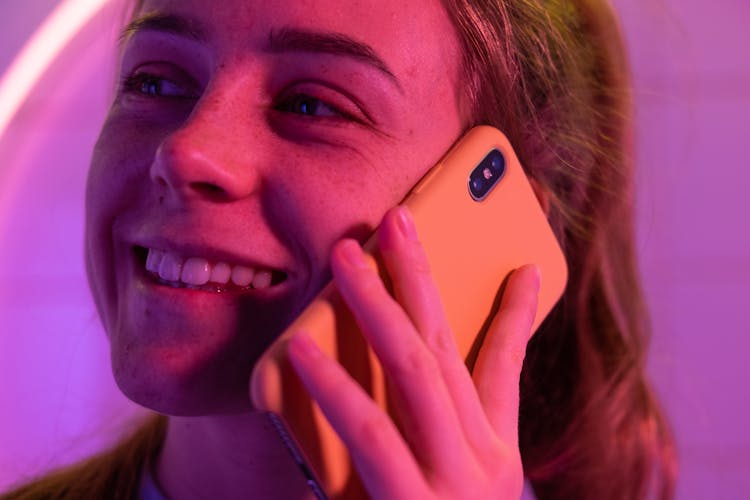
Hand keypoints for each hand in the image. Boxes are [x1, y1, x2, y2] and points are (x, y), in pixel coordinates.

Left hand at [287, 206, 539, 498]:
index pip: (507, 370)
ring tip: (345, 256)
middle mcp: (480, 462)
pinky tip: (299, 348)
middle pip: (448, 348)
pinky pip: (369, 431)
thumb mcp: (446, 488)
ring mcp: (451, 482)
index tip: (524, 267)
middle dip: (421, 276)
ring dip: (378, 304)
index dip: (516, 315)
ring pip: (414, 369)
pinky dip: (335, 385)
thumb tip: (390, 377)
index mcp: (492, 455)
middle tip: (396, 219)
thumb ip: (421, 439)